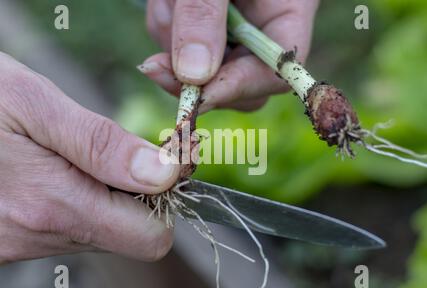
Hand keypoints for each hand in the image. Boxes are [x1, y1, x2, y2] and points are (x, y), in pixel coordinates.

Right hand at [0, 53, 179, 263]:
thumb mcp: (35, 105)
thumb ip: (101, 145)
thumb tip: (163, 174)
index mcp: (54, 204)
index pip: (151, 236)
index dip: (167, 199)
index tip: (164, 160)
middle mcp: (40, 235)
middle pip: (129, 234)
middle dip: (141, 195)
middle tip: (128, 152)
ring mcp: (22, 244)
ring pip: (101, 230)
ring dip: (108, 195)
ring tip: (82, 155)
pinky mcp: (10, 240)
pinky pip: (69, 227)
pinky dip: (78, 200)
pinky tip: (58, 170)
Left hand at [142, 0, 318, 111]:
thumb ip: (203, 15)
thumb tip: (194, 77)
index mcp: (288, 8)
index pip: (276, 69)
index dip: (238, 88)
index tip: (197, 96)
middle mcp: (264, 25)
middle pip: (241, 83)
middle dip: (197, 76)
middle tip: (155, 65)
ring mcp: (236, 29)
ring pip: (206, 70)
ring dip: (173, 44)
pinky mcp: (208, 28)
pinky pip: (183, 50)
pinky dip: (166, 30)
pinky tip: (168, 0)